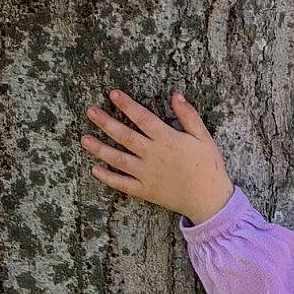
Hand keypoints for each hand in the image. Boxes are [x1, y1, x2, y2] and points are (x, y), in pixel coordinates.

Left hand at [83, 89, 234, 222]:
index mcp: (167, 139)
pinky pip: (122, 184)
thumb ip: (189, 116)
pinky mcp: (145, 191)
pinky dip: (108, 178)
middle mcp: (153, 155)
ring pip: (118, 159)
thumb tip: (176, 95)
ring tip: (84, 139)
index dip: (126, 105)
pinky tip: (95, 169)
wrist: (209, 199)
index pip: (142, 117)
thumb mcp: (203, 137)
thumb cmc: (209, 166)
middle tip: (90, 111)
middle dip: (105, 122)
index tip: (112, 94)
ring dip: (100, 148)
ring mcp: (146, 174)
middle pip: (124, 135)